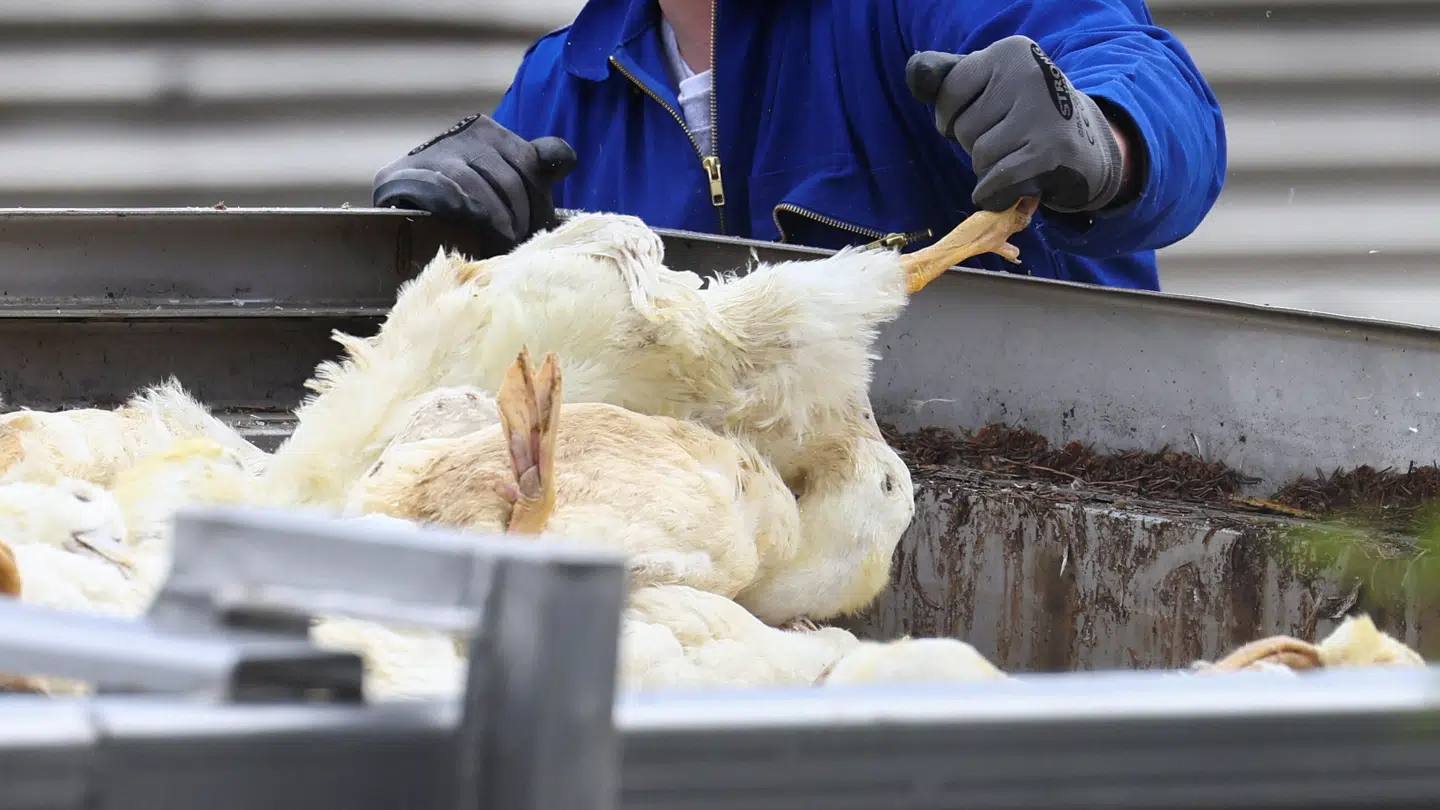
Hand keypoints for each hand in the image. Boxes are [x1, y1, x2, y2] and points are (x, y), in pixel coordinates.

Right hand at [372, 114, 577, 253]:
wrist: (400, 223)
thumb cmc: (464, 210)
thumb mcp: (506, 186)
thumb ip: (536, 169)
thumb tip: (567, 159)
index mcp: (490, 132)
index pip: (530, 163)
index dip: (539, 203)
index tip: (535, 231)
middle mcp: (461, 134)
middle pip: (509, 180)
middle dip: (520, 221)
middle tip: (519, 248)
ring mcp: (430, 153)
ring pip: (480, 189)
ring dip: (496, 226)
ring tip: (500, 249)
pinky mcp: (399, 176)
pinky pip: (444, 193)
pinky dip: (465, 215)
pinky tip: (473, 231)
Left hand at [906, 36, 1126, 213]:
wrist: (1089, 146)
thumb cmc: (1027, 114)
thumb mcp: (991, 83)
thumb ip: (948, 77)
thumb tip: (915, 73)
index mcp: (1010, 51)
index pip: (948, 94)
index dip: (952, 118)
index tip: (982, 117)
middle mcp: (1029, 74)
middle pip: (963, 129)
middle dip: (978, 143)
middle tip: (1013, 138)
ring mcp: (1043, 112)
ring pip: (978, 157)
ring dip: (990, 168)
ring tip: (1020, 155)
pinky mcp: (1050, 152)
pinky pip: (993, 183)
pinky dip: (995, 193)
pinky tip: (1016, 184)